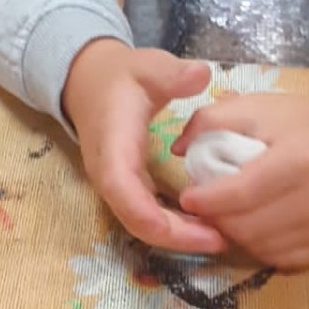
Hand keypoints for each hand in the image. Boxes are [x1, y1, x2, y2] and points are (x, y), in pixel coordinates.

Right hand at [63, 41, 226, 255]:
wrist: (88, 82)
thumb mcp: (147, 66)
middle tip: (220, 241)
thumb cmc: (121, 76)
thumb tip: (201, 74)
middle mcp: (109, 173)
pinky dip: (174, 227)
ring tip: (219, 239)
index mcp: (113, 144)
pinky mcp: (126, 189)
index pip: (122, 188)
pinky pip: (147, 216)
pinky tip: (206, 227)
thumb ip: (172, 73)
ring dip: (177, 237)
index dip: (150, 214)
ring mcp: (116, 185)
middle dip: (175, 237)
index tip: (190, 226)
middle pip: (135, 219)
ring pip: (141, 224)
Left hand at [174, 92, 308, 270]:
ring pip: (258, 247)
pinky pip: (279, 259)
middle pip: (246, 226)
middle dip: (216, 218)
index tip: (188, 196)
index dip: (207, 200)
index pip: (240, 193)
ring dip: (235, 234)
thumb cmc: (302, 122)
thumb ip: (211, 119)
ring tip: (230, 214)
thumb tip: (177, 150)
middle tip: (207, 205)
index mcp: (299, 159)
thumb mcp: (258, 106)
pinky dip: (259, 246)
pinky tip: (256, 226)